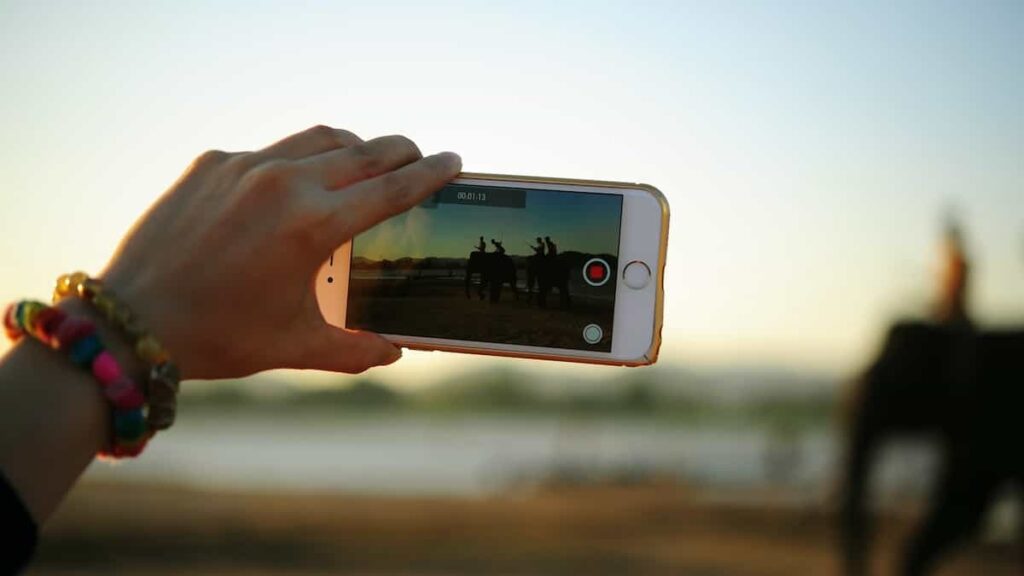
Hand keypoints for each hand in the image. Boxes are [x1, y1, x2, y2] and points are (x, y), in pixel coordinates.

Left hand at [99, 125, 460, 378]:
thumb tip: (395, 351)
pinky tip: (296, 182)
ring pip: (319, 138)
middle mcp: (283, 183)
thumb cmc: (219, 337)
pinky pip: (270, 150)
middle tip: (418, 157)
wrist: (132, 321)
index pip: (392, 188)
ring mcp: (244, 166)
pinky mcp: (211, 163)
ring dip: (354, 146)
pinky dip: (298, 160)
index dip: (431, 174)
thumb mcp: (296, 346)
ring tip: (366, 160)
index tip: (454, 160)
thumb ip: (356, 349)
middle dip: (400, 151)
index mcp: (313, 225)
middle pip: (364, 150)